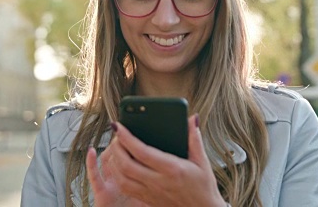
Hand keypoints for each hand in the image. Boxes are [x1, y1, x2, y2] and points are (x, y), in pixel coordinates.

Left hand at [85, 114, 226, 206]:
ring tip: (115, 148)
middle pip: (126, 165)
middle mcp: (159, 182)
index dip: (127, 138)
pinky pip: (125, 187)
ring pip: (122, 178)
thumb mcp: (202, 162)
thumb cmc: (203, 187)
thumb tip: (192, 119)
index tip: (119, 126)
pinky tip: (119, 165)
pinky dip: (117, 175)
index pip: (142, 151)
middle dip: (116, 148)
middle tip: (115, 135)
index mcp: (172, 169)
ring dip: (114, 162)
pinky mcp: (147, 199)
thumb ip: (194, 139)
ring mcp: (151, 192)